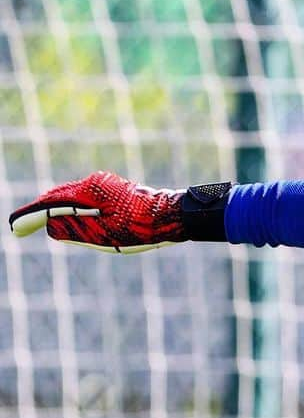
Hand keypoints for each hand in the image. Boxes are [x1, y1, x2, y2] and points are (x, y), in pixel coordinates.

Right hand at [9, 171, 184, 252]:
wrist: (173, 216)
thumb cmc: (142, 228)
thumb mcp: (106, 235)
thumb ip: (76, 230)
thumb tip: (50, 227)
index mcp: (89, 191)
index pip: (52, 203)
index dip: (31, 215)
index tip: (15, 227)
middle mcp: (93, 182)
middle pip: (58, 196)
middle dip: (38, 211)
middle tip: (20, 225)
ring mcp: (104, 184)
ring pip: (71, 196)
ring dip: (54, 208)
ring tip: (37, 220)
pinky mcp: (113, 189)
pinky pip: (84, 198)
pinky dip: (70, 207)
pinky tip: (66, 215)